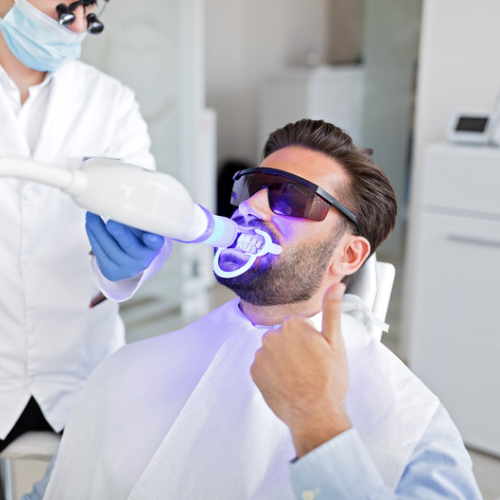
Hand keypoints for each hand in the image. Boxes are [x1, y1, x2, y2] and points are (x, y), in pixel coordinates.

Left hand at [86, 212, 164, 280]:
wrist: (130, 261)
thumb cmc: (137, 238)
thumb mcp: (142, 229)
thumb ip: (138, 218)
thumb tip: (121, 196)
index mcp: (153, 247)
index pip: (156, 243)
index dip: (153, 240)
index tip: (150, 236)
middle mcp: (143, 259)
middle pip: (130, 246)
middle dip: (119, 233)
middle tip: (111, 221)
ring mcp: (127, 267)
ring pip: (110, 249)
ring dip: (98, 230)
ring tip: (91, 215)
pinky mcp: (111, 271)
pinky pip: (99, 254)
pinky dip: (93, 237)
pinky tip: (90, 225)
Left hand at [250, 283, 350, 457]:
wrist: (315, 415)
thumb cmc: (329, 380)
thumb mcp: (335, 343)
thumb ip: (332, 311)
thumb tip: (336, 286)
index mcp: (292, 325)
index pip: (298, 325)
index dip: (310, 339)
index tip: (317, 353)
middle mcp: (271, 336)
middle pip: (284, 336)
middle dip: (294, 347)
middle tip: (309, 366)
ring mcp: (261, 355)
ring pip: (273, 351)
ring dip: (282, 360)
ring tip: (298, 376)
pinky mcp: (254, 373)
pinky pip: (263, 366)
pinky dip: (272, 372)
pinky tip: (286, 383)